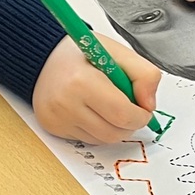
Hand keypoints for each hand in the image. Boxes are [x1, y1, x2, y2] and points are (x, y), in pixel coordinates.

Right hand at [33, 34, 162, 143]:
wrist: (45, 57)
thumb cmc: (82, 54)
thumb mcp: (118, 53)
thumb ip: (144, 75)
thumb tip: (149, 105)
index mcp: (82, 81)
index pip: (122, 114)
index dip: (141, 116)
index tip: (143, 109)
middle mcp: (65, 103)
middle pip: (113, 133)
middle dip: (129, 124)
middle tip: (129, 108)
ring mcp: (57, 118)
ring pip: (102, 140)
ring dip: (113, 128)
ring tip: (108, 106)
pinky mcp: (52, 127)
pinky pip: (87, 139)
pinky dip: (96, 129)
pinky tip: (91, 110)